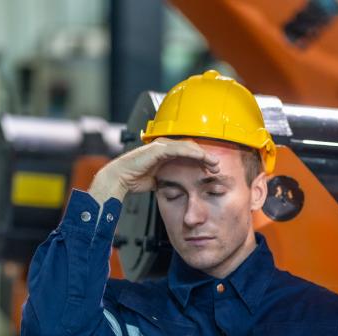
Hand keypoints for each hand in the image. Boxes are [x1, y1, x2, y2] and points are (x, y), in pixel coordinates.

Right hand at [88, 139, 219, 203]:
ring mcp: (161, 146)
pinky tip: (201, 157)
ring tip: (213, 162)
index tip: (212, 169)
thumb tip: (176, 187)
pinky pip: (179, 148)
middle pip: (191, 148)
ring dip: (202, 154)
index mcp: (165, 154)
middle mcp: (164, 147)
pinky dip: (191, 152)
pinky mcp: (158, 149)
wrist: (120, 179)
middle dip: (205, 157)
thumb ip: (167, 179)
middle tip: (217, 166)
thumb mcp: (157, 180)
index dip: (201, 160)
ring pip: (188, 147)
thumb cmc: (134, 179)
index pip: (188, 154)